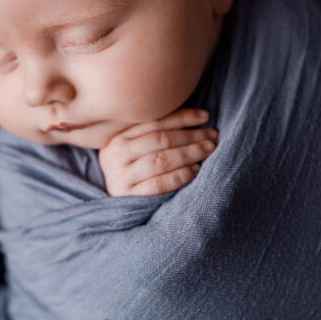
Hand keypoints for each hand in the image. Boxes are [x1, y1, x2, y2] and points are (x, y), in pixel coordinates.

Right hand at [98, 108, 217, 196]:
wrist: (108, 203)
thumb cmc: (129, 167)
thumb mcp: (132, 146)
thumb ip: (152, 133)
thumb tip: (192, 118)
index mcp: (119, 135)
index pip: (156, 122)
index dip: (183, 117)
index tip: (205, 116)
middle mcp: (117, 153)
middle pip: (160, 140)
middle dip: (190, 136)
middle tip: (212, 135)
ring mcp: (122, 175)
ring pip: (160, 160)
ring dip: (189, 153)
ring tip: (207, 150)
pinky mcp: (130, 196)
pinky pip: (159, 184)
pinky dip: (180, 176)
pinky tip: (195, 171)